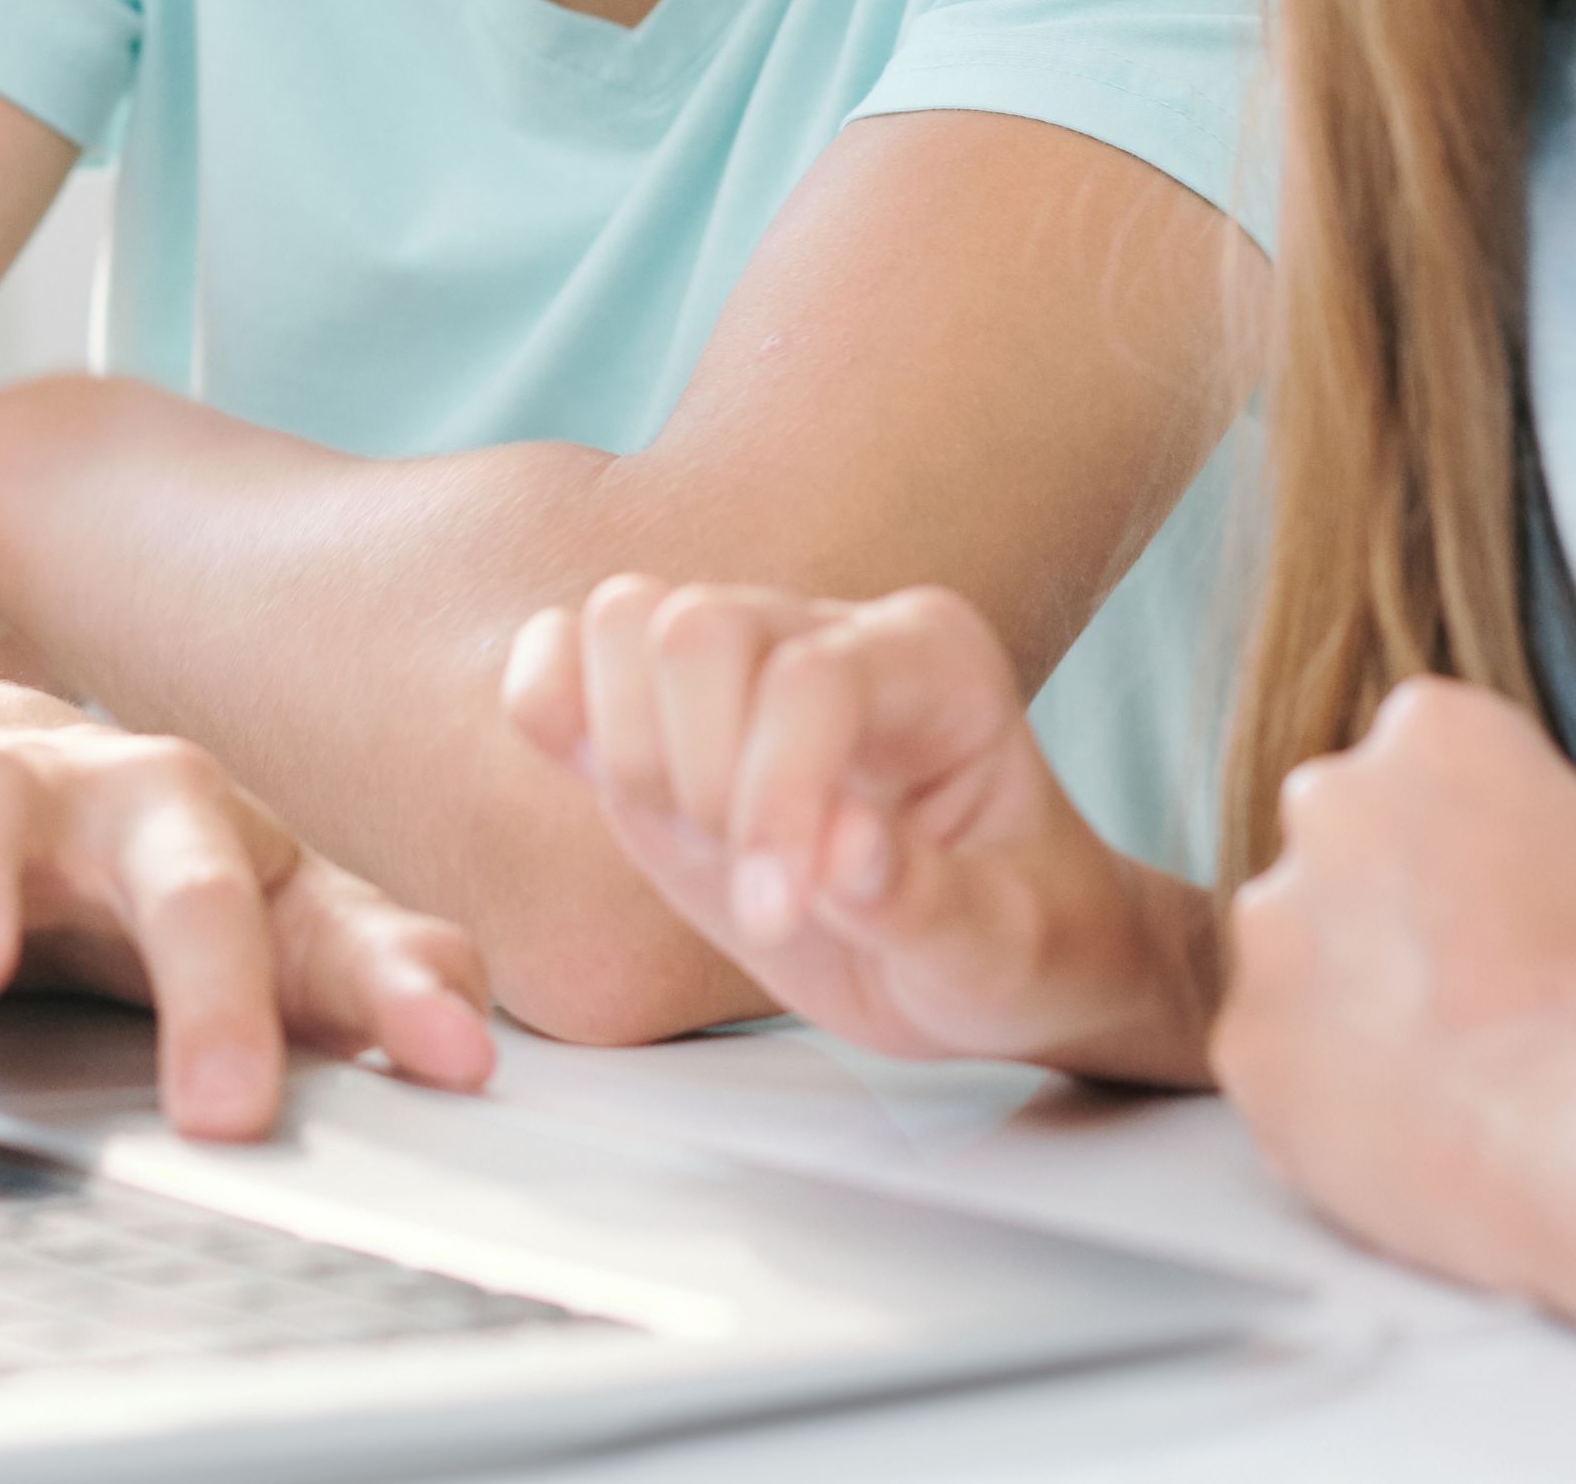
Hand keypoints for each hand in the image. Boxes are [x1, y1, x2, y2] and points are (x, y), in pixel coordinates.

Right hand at [0, 714, 497, 1141]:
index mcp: (158, 810)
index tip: (233, 1104)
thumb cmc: (104, 864)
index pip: (217, 881)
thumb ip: (350, 960)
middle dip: (2, 883)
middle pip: (25, 805)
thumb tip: (472, 1025)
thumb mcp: (236, 905)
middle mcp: (25, 780)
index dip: (234, 985)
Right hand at [502, 575, 1208, 1081]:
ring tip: (699, 847)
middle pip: (699, 626)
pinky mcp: (665, 724)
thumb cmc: (1025, 939)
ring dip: (630, 750)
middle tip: (755, 890)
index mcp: (933, 661)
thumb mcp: (1009, 952)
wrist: (993, 954)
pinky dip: (550, 708)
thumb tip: (840, 851)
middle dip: (700, 775)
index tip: (780, 918)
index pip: (814, 678)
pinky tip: (605, 789)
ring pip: (623, 620)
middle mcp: (830, 634)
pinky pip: (565, 654)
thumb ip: (930, 904)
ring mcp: (741, 667)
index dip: (774, 796)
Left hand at [1213, 678, 1575, 1290]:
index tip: (1534, 896)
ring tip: (1459, 1065)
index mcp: (1435, 733)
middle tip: (1493, 982)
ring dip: (1362, 992)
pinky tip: (1414, 1123)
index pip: (1446, 755)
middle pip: (1358, 838)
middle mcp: (1326, 803)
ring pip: (1308, 948)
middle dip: (1407, 897)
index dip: (1496, 827)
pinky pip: (1284, 1054)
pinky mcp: (1243, 1039)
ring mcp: (1269, 924)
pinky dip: (1334, 1087)